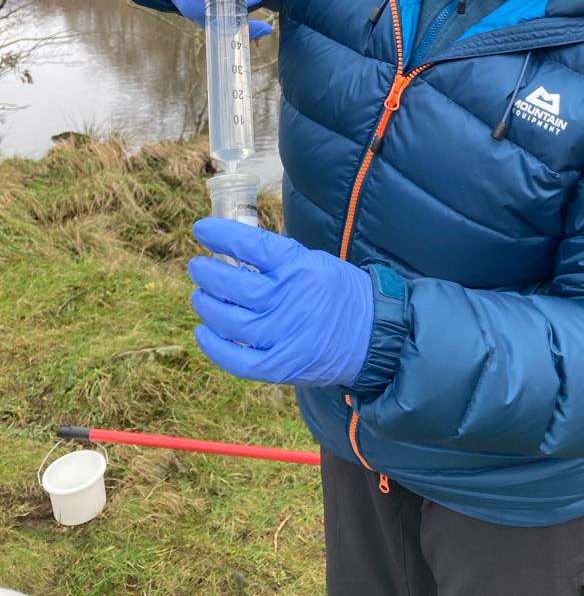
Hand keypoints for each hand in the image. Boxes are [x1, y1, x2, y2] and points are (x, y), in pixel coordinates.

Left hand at [189, 218, 373, 386]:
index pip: (252, 246)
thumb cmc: (340, 293)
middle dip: (208, 273)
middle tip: (197, 267)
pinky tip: (204, 332)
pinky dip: (215, 347)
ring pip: (230, 322)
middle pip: (235, 286)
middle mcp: (290, 300)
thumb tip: (234, 250)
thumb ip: (278, 259)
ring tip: (200, 296)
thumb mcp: (315, 261)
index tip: (202, 229)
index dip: (222, 235)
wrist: (373, 334)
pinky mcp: (282, 366)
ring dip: (208, 306)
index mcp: (300, 268)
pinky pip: (238, 360)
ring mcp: (285, 335)